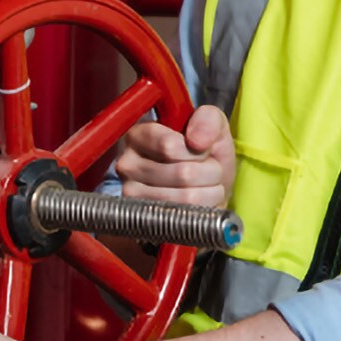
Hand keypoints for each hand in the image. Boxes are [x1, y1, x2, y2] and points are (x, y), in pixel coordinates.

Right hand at [114, 104, 235, 206]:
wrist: (207, 189)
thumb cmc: (204, 155)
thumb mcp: (212, 126)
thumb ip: (207, 119)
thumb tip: (196, 141)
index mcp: (139, 135)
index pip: (170, 146)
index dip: (197, 151)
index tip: (201, 149)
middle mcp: (128, 165)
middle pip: (183, 174)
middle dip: (210, 172)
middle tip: (208, 170)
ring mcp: (132, 195)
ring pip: (188, 197)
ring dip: (210, 192)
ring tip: (205, 186)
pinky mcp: (144, 221)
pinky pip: (186, 218)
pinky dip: (205, 210)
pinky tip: (200, 204)